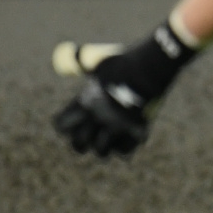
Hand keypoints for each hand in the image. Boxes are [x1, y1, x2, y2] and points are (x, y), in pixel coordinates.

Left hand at [50, 19, 197, 157]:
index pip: (61, 125)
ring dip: (103, 146)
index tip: (72, 121)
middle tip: (88, 136)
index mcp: (84, 103)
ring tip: (109, 138)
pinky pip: (124, 152)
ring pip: (101, 151)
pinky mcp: (135, 134)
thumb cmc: (124, 62)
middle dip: (81, 142)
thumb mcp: (98, 60)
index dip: (65, 125)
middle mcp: (97, 119)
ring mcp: (116, 128)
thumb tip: (69, 61)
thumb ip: (82, 63)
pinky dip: (124, 147)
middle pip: (78, 144)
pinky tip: (125, 138)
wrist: (151, 68)